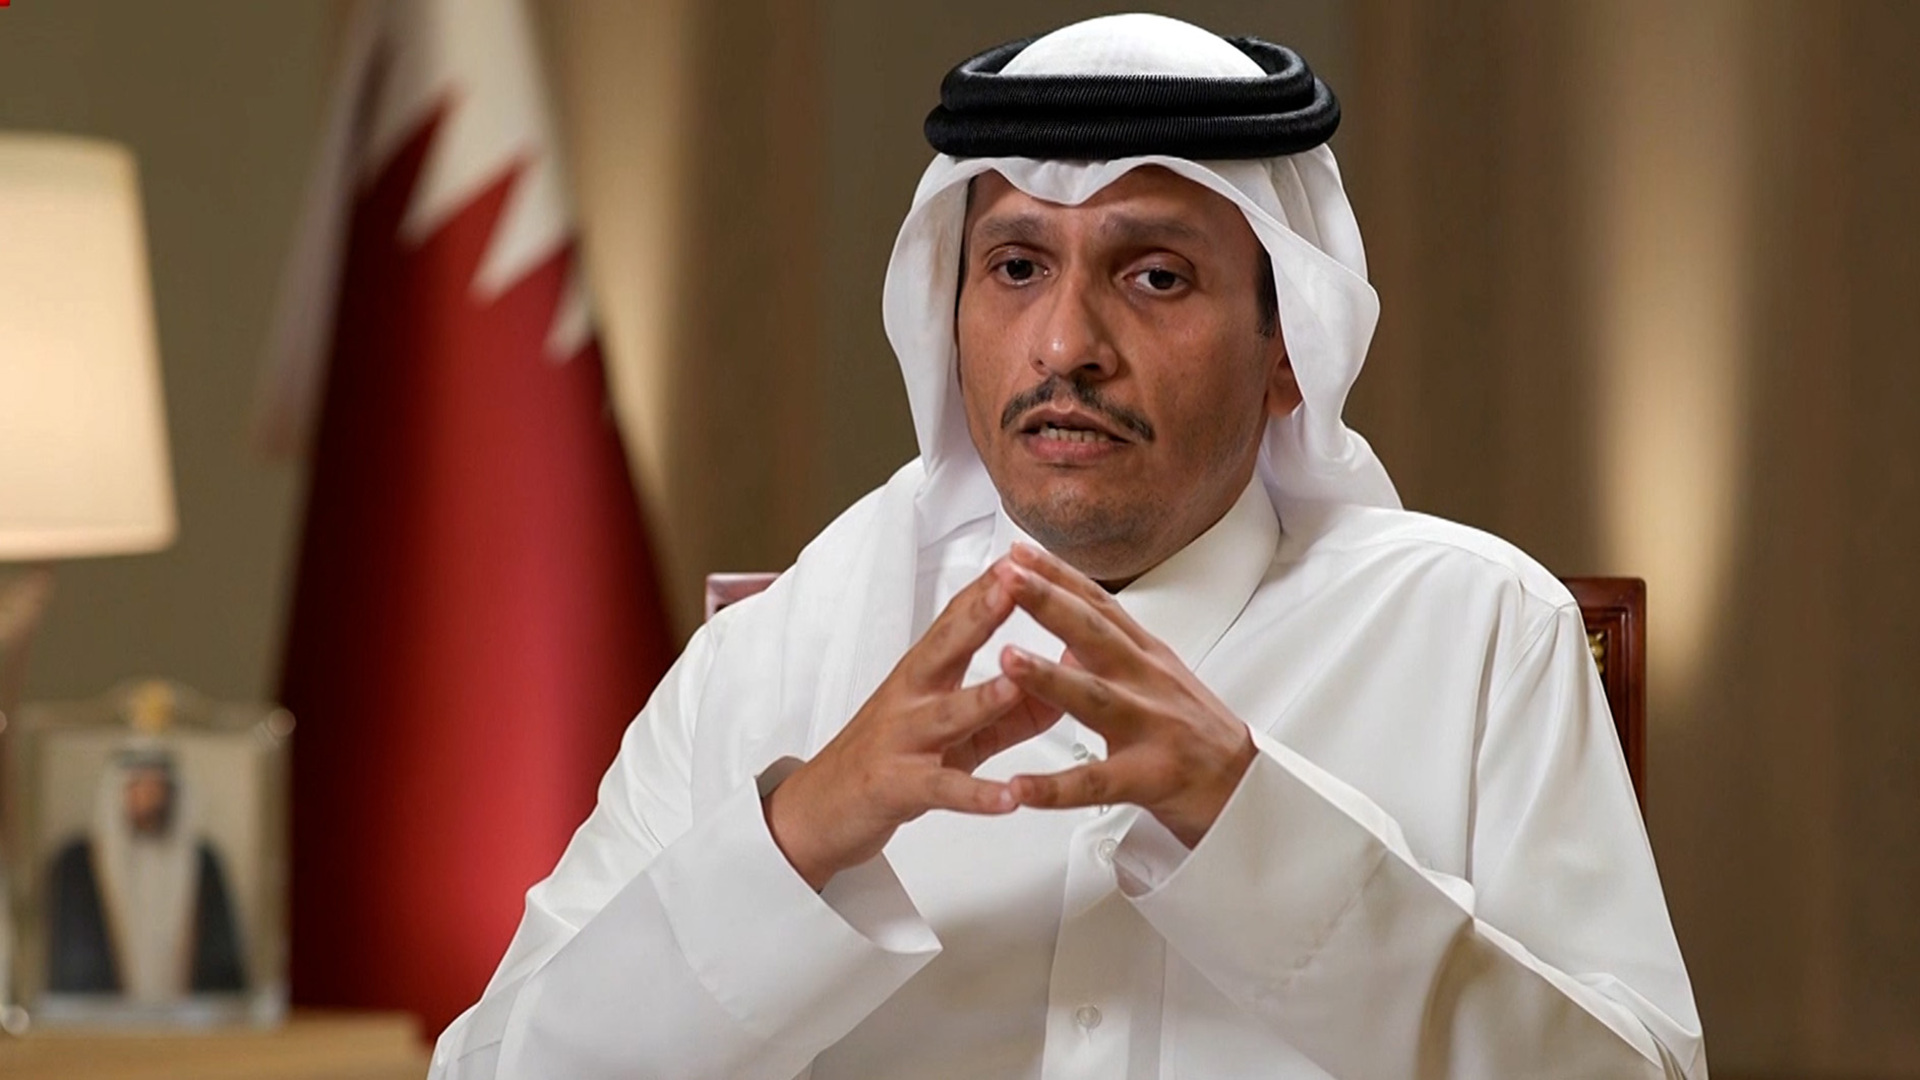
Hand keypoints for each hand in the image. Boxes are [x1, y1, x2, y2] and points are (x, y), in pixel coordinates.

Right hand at [765, 561, 1063, 889]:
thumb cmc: (890, 759)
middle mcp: (911, 698)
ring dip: (982, 698)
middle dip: (980, 615)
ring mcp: (902, 740)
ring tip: (1014, 685)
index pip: (957, 620)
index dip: (988, 588)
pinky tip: (1009, 797)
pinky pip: (942, 789)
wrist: (822, 808)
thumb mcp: (956, 731)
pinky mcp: (898, 787)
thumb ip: (1010, 711)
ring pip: (945, 715)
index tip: (1022, 556)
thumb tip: (1064, 684)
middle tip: (1012, 586)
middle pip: (945, 648)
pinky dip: (977, 794)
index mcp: (925, 675)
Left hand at [993, 543, 1256, 847]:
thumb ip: (1113, 654)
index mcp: (1145, 656)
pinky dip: (1056, 788)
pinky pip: (1095, 784)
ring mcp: (1150, 727)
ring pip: (1094, 698)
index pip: (1098, 604)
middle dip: (1049, 602)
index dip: (1058, 574)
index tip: (1018, 551)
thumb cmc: (1197, 734)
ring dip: (1048, 677)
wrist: (1248, 789)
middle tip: (1007, 577)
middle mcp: (1147, 682)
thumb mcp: (1158, 679)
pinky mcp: (1149, 778)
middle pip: (1095, 634)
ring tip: (1006, 659)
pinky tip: (1019, 788)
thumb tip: (1067, 639)